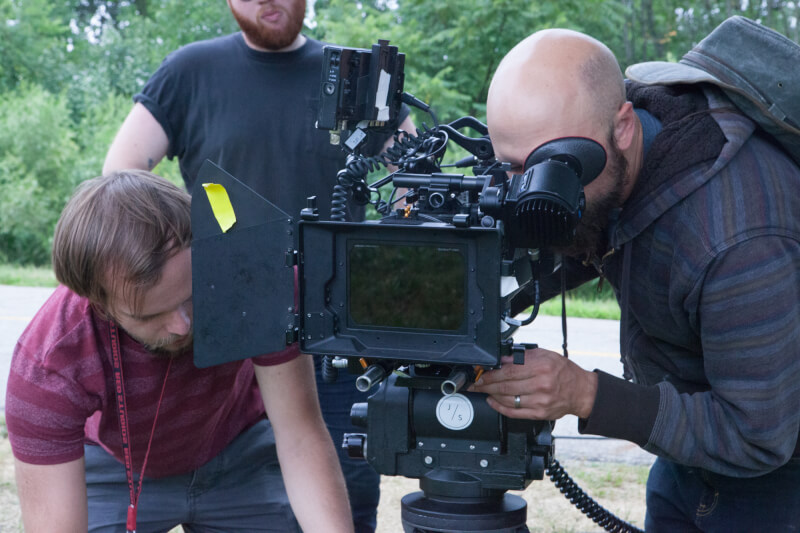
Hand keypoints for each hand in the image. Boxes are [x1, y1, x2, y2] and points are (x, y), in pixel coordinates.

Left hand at [470, 348, 597, 419]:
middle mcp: (541, 385)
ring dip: (491, 395)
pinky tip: (493, 402)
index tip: (481, 374)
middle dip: (486, 385)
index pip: (509, 371)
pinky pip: (514, 412)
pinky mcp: (539, 414)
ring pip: (507, 400)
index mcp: (542, 367)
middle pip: (505, 386)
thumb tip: (502, 359)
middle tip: (476, 383)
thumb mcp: (545, 355)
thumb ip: (523, 356)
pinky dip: (499, 407)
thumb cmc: (564, 372)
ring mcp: (540, 402)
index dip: (491, 374)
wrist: (582, 391)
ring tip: (483, 390)